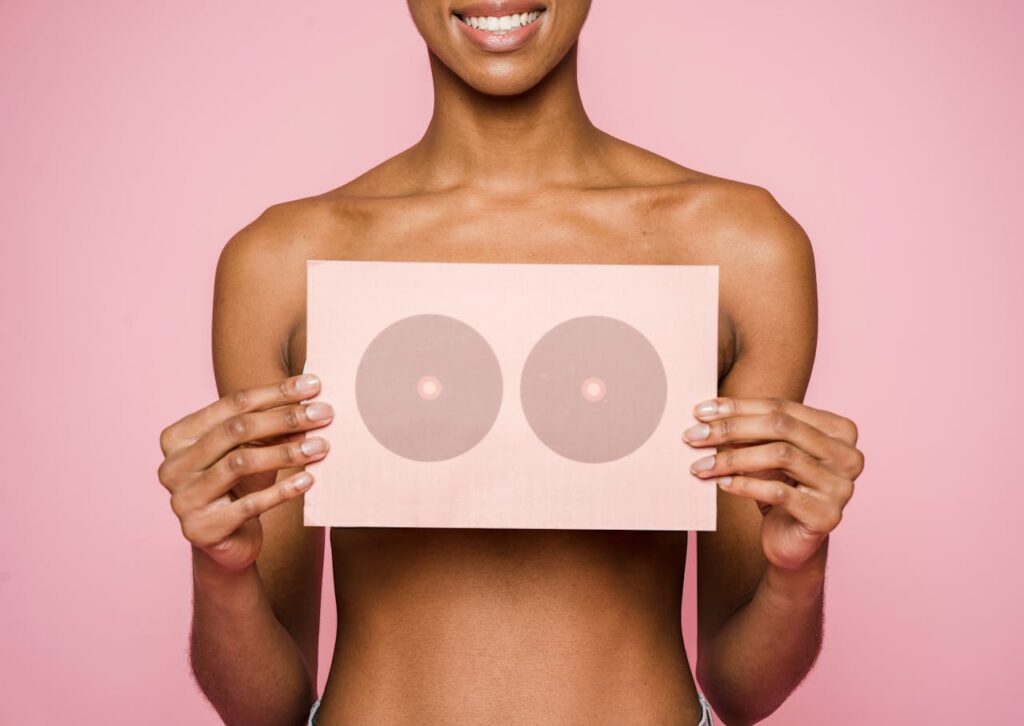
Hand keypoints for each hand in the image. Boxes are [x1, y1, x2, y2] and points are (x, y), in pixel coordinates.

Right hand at [157, 374, 332, 571]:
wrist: (227, 543)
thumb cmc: (239, 488)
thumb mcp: (252, 452)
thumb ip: (270, 429)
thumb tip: (311, 403)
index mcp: (178, 436)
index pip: (233, 403)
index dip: (276, 392)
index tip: (314, 385)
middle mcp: (173, 465)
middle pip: (236, 429)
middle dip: (286, 418)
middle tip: (324, 413)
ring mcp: (183, 498)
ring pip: (241, 462)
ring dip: (287, 452)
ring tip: (322, 446)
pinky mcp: (203, 528)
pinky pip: (249, 504)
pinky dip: (282, 490)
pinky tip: (308, 480)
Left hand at [682, 397, 863, 570]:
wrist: (793, 542)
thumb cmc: (781, 488)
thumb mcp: (769, 454)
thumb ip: (753, 431)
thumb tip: (707, 414)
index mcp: (840, 430)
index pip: (782, 408)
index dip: (738, 407)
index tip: (700, 412)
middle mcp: (848, 455)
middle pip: (781, 427)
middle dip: (731, 429)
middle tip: (693, 436)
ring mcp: (842, 486)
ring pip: (780, 456)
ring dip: (732, 458)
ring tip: (700, 464)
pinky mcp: (827, 516)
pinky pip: (779, 492)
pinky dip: (745, 485)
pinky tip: (721, 483)